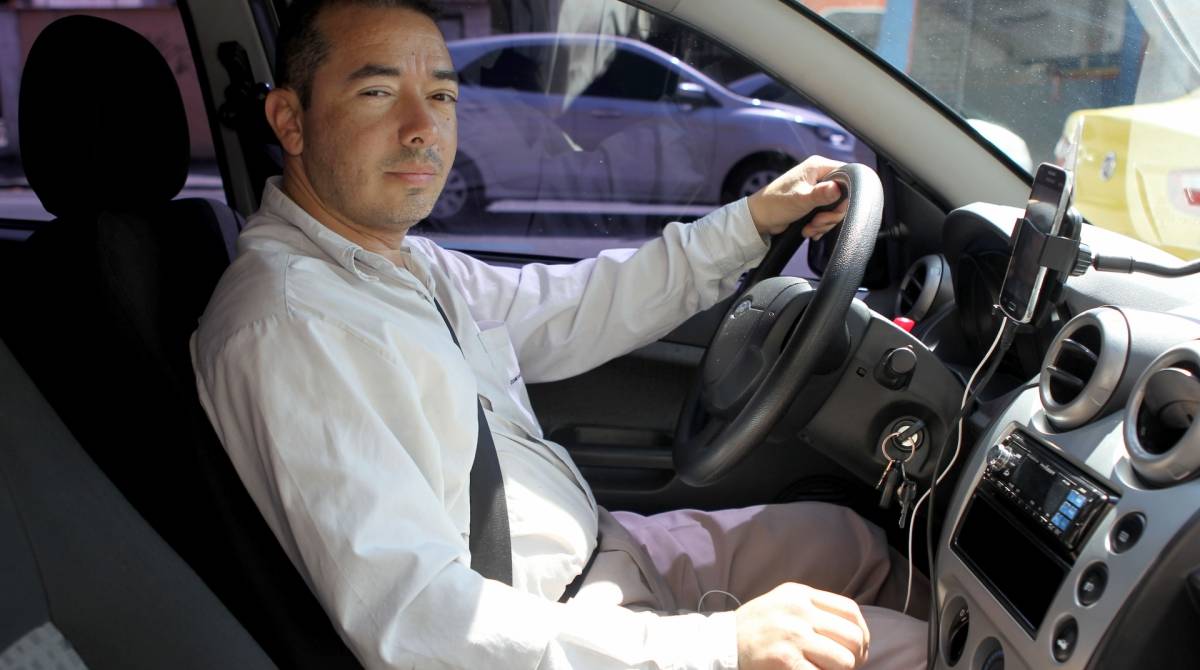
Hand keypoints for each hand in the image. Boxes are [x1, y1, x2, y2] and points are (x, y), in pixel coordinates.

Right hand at [736, 583, 869, 669]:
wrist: (722, 644)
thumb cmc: (756, 627)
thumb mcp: (783, 603)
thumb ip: (814, 608)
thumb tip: (853, 629)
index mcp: (800, 594)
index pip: (850, 611)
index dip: (862, 633)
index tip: (859, 648)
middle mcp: (799, 611)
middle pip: (852, 636)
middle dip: (856, 657)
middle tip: (846, 666)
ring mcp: (793, 636)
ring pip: (844, 660)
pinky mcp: (786, 660)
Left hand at [746, 156, 848, 238]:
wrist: (759, 219)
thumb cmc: (775, 204)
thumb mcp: (800, 199)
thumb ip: (821, 194)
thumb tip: (837, 188)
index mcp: (817, 166)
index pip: (846, 175)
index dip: (846, 194)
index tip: (834, 208)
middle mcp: (819, 176)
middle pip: (842, 196)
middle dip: (831, 215)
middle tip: (818, 222)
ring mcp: (817, 190)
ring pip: (835, 209)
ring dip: (824, 223)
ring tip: (810, 227)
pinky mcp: (814, 203)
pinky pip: (827, 215)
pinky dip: (820, 226)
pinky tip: (809, 229)